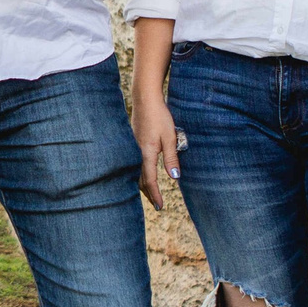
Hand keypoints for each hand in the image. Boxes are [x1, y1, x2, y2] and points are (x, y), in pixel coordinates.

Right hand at [133, 92, 181, 209]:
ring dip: (143, 185)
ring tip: (150, 193)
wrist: (145, 99)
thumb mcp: (170, 136)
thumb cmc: (159, 116)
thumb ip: (171, 157)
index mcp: (146, 153)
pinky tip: (142, 173)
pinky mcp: (133, 142)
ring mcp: (133, 148)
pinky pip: (134, 164)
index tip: (160, 207)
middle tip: (156, 205)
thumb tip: (174, 177)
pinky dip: (139, 174)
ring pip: (135, 172)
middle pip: (140, 180)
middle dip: (148, 194)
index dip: (155, 195)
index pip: (149, 180)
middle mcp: (137, 153)